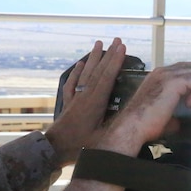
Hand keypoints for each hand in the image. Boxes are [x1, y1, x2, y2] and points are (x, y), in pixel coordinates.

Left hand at [44, 38, 127, 163]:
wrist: (52, 151)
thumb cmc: (78, 148)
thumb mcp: (102, 141)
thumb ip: (118, 130)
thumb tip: (138, 123)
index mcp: (95, 103)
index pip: (108, 77)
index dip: (116, 61)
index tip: (122, 47)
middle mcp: (85, 96)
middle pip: (98, 71)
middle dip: (108, 54)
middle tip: (116, 39)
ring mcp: (75, 99)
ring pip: (86, 74)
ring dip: (93, 58)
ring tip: (98, 43)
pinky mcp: (68, 104)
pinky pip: (73, 83)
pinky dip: (77, 72)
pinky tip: (80, 64)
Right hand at [98, 61, 190, 154]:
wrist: (134, 126)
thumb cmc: (144, 124)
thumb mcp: (161, 116)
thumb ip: (171, 114)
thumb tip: (178, 122)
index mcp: (157, 77)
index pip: (182, 68)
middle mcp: (162, 72)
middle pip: (190, 66)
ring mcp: (167, 75)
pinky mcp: (173, 82)